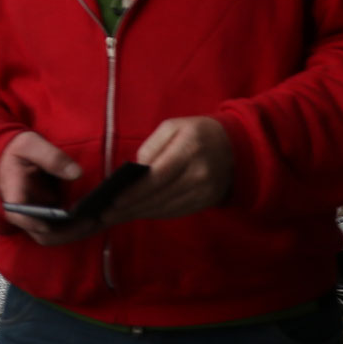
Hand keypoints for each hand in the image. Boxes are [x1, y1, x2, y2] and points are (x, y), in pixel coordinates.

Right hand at [0, 130, 94, 245]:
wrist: (13, 160)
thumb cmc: (19, 153)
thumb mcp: (30, 145)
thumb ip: (51, 157)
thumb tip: (76, 173)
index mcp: (13, 193)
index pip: (18, 214)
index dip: (32, 222)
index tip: (49, 224)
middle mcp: (25, 213)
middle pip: (42, 234)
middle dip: (67, 232)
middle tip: (91, 221)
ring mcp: (38, 219)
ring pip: (55, 236)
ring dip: (77, 232)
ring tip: (100, 220)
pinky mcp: (50, 219)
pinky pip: (64, 231)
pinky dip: (80, 227)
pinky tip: (98, 218)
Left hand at [103, 117, 234, 224]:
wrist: (236, 146)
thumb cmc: (197, 132)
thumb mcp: (173, 126)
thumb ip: (152, 146)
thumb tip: (136, 170)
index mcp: (189, 149)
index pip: (158, 177)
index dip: (135, 192)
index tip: (114, 201)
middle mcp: (199, 173)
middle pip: (160, 197)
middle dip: (131, 208)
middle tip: (106, 215)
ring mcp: (204, 191)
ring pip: (167, 208)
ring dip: (140, 214)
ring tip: (116, 217)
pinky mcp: (206, 202)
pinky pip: (176, 212)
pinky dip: (155, 214)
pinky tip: (138, 214)